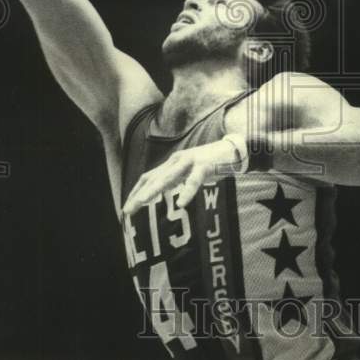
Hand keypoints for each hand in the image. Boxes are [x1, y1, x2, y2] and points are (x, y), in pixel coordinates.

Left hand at [122, 138, 241, 215]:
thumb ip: (178, 180)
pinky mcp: (205, 165)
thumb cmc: (211, 163)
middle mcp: (177, 160)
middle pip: (153, 178)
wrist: (233, 149)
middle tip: (128, 211)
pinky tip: (182, 203)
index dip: (136, 191)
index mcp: (172, 163)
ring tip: (142, 202)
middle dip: (139, 195)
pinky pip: (194, 180)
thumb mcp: (189, 172)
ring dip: (153, 190)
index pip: (148, 176)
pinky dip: (187, 191)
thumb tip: (166, 198)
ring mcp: (190, 162)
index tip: (127, 207)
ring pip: (168, 177)